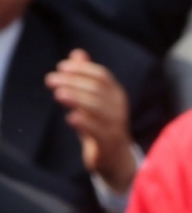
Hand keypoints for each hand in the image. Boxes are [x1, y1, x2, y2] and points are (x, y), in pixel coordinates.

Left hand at [44, 49, 137, 193]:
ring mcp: (115, 126)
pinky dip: (83, 122)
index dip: (81, 69)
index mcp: (116, 95)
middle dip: (72, 82)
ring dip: (76, 98)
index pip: (102, 75)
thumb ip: (86, 77)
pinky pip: (97, 130)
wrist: (116, 158)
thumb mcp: (94, 99)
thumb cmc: (101, 125)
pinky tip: (70, 118)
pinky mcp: (108, 143)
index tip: (61, 67)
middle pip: (97, 89)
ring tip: (58, 94)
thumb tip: (78, 54)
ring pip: (97, 107)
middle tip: (50, 80)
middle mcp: (119, 108)